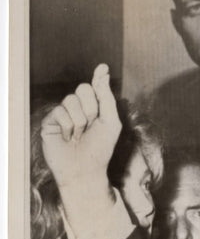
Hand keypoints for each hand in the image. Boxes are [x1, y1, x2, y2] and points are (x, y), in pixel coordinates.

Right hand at [41, 64, 120, 192]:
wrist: (84, 171)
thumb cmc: (100, 149)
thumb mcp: (110, 122)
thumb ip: (106, 98)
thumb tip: (102, 72)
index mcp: (93, 108)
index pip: (95, 87)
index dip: (98, 78)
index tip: (103, 67)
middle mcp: (77, 108)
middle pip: (83, 89)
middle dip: (92, 108)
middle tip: (91, 126)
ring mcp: (62, 114)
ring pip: (71, 100)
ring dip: (80, 121)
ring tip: (79, 136)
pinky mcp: (50, 121)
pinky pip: (59, 112)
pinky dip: (67, 127)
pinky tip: (68, 138)